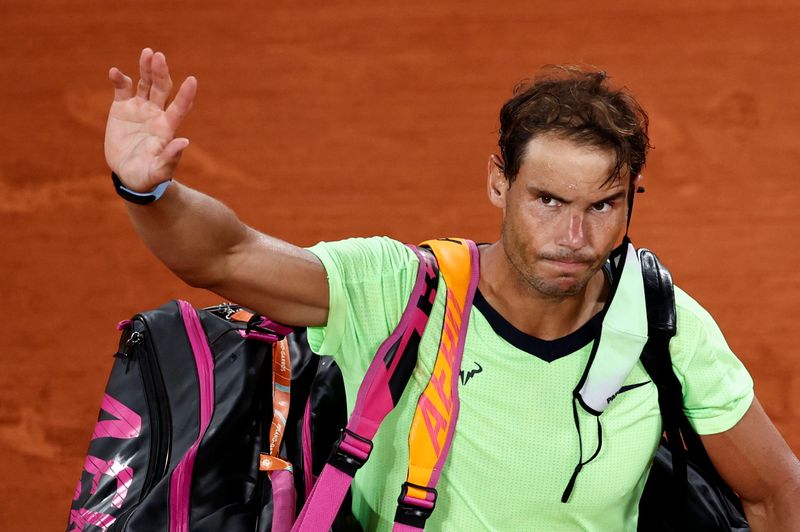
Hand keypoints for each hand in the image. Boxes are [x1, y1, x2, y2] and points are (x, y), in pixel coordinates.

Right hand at [105, 48, 196, 191]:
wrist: (129, 175)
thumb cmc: (148, 176)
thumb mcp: (159, 171)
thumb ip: (170, 158)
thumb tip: (185, 142)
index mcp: (167, 128)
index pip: (179, 107)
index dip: (186, 95)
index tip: (193, 80)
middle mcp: (156, 113)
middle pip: (162, 88)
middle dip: (161, 73)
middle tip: (159, 57)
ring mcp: (139, 108)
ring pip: (145, 83)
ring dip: (146, 68)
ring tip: (148, 53)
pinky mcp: (122, 107)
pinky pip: (121, 89)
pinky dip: (119, 79)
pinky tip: (114, 72)